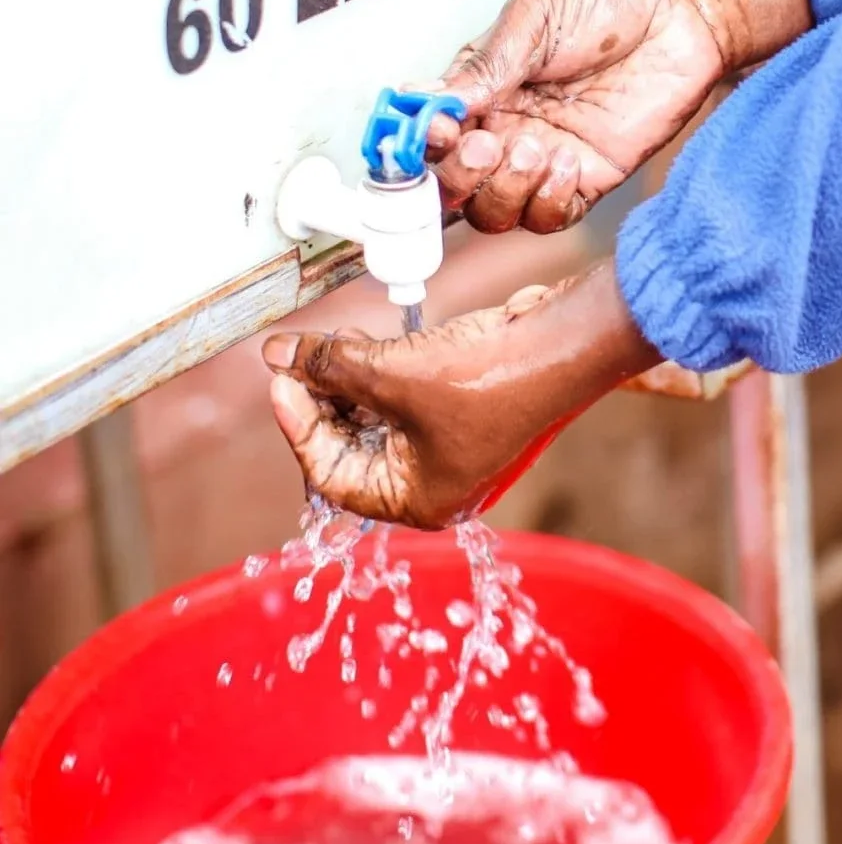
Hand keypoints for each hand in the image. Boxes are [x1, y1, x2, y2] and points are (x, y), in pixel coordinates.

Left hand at [260, 263, 658, 526]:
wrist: (562, 342)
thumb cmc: (491, 377)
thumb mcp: (393, 373)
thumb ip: (328, 366)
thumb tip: (279, 355)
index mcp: (416, 501)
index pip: (330, 475)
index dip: (299, 424)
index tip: (281, 380)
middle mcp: (431, 482)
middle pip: (350, 446)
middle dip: (321, 400)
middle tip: (297, 359)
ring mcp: (447, 445)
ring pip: (374, 419)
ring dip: (346, 381)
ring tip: (328, 344)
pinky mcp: (459, 408)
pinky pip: (401, 398)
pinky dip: (378, 372)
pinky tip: (365, 342)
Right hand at [426, 0, 810, 234]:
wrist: (680, 6)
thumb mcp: (532, 19)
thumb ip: (484, 68)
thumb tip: (429, 102)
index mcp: (482, 90)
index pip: (431, 137)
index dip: (420, 147)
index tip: (433, 133)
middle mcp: (507, 130)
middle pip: (454, 188)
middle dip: (458, 176)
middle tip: (486, 142)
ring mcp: (546, 159)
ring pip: (496, 212)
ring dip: (502, 191)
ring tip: (531, 149)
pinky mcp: (590, 177)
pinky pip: (551, 216)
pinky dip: (548, 201)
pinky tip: (566, 161)